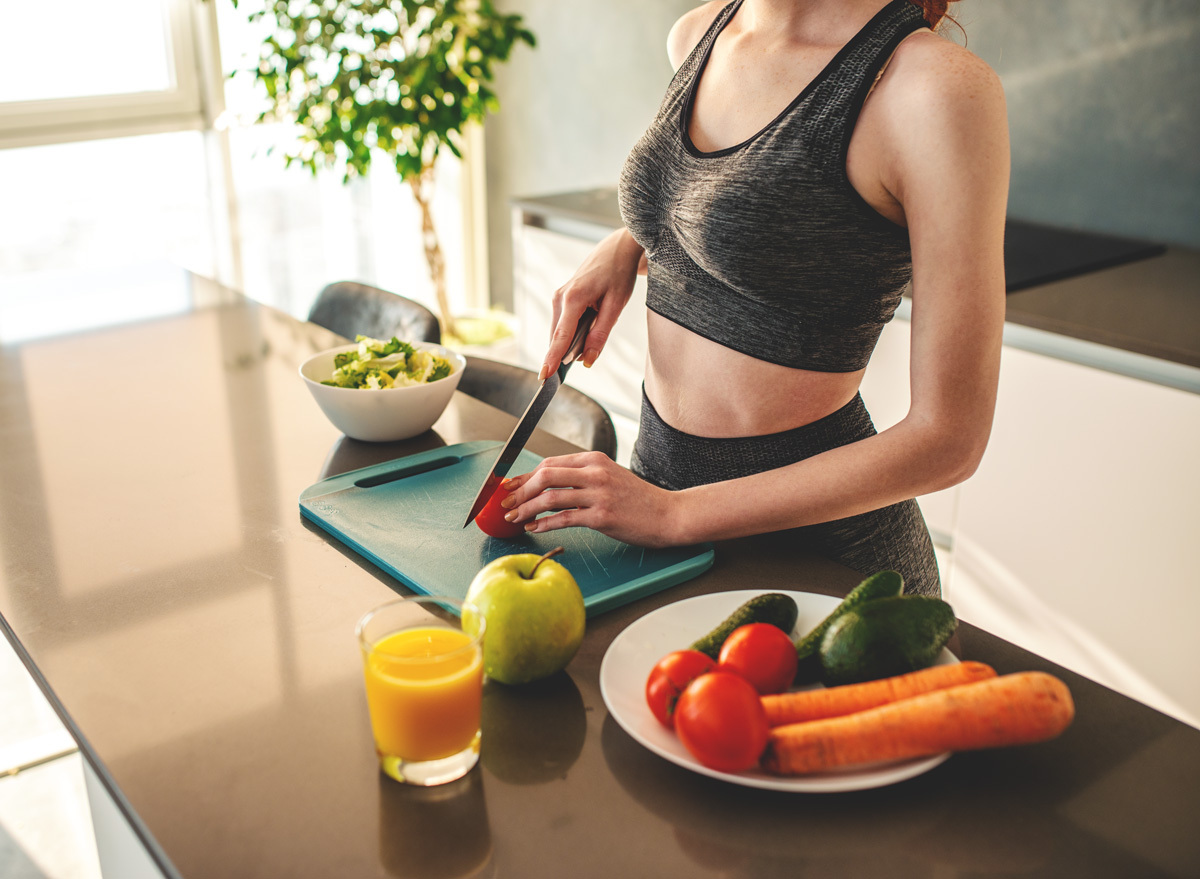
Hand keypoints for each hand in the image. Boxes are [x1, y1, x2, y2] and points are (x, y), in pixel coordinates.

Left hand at [500, 452, 682, 547]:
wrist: (668, 514)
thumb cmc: (639, 499)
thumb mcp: (611, 477)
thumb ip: (583, 477)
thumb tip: (548, 485)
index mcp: (594, 459)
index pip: (550, 463)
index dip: (525, 476)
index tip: (510, 486)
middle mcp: (595, 473)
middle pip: (545, 476)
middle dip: (519, 491)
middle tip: (505, 503)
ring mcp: (598, 494)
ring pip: (550, 498)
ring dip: (526, 509)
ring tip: (514, 518)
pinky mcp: (602, 517)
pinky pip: (564, 519)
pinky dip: (544, 524)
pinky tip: (534, 528)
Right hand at [539, 228, 643, 379]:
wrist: (616, 250)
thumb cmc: (618, 275)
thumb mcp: (615, 307)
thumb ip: (600, 335)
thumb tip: (586, 361)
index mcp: (573, 299)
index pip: (560, 337)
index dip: (553, 359)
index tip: (544, 377)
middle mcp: (560, 298)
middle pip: (558, 338)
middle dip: (565, 355)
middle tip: (583, 359)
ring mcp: (558, 298)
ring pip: (559, 332)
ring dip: (570, 343)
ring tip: (593, 330)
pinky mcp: (561, 299)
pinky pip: (562, 324)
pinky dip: (571, 334)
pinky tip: (587, 327)